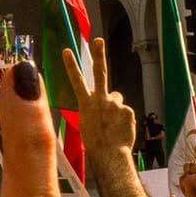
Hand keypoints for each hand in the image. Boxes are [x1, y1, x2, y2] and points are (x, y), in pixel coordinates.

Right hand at [62, 37, 134, 160]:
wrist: (109, 156)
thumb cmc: (95, 142)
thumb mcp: (86, 122)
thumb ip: (94, 106)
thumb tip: (107, 95)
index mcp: (86, 104)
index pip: (77, 81)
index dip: (71, 65)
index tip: (67, 50)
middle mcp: (100, 99)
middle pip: (99, 73)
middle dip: (99, 54)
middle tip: (98, 40)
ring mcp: (115, 104)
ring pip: (116, 98)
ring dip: (115, 107)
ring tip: (112, 125)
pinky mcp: (127, 110)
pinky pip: (125, 111)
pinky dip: (124, 118)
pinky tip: (120, 129)